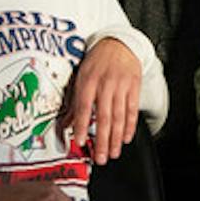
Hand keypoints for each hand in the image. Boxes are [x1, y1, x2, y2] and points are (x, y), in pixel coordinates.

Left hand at [59, 37, 141, 165]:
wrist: (119, 43)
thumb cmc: (97, 61)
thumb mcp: (81, 76)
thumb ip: (74, 101)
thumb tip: (65, 124)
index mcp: (88, 80)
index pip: (84, 107)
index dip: (83, 125)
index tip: (80, 141)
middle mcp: (105, 84)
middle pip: (104, 116)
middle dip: (102, 140)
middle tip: (100, 158)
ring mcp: (121, 86)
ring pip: (119, 116)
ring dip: (116, 138)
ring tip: (113, 153)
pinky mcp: (134, 87)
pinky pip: (132, 110)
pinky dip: (130, 126)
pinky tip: (126, 139)